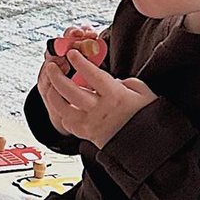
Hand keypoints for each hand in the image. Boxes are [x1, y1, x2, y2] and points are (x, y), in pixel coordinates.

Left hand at [37, 50, 154, 148]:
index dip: (81, 63)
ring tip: (51, 84)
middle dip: (57, 76)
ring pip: (62, 108)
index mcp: (116, 96)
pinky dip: (62, 112)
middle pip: (70, 91)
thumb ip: (125, 82)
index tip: (72, 53)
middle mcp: (100, 110)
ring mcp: (91, 124)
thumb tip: (111, 79)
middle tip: (52, 66)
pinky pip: (67, 122)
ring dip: (53, 94)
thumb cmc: (147, 118)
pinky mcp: (86, 135)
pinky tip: (63, 104)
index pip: (93, 76)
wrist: (147, 145)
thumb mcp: (142, 93)